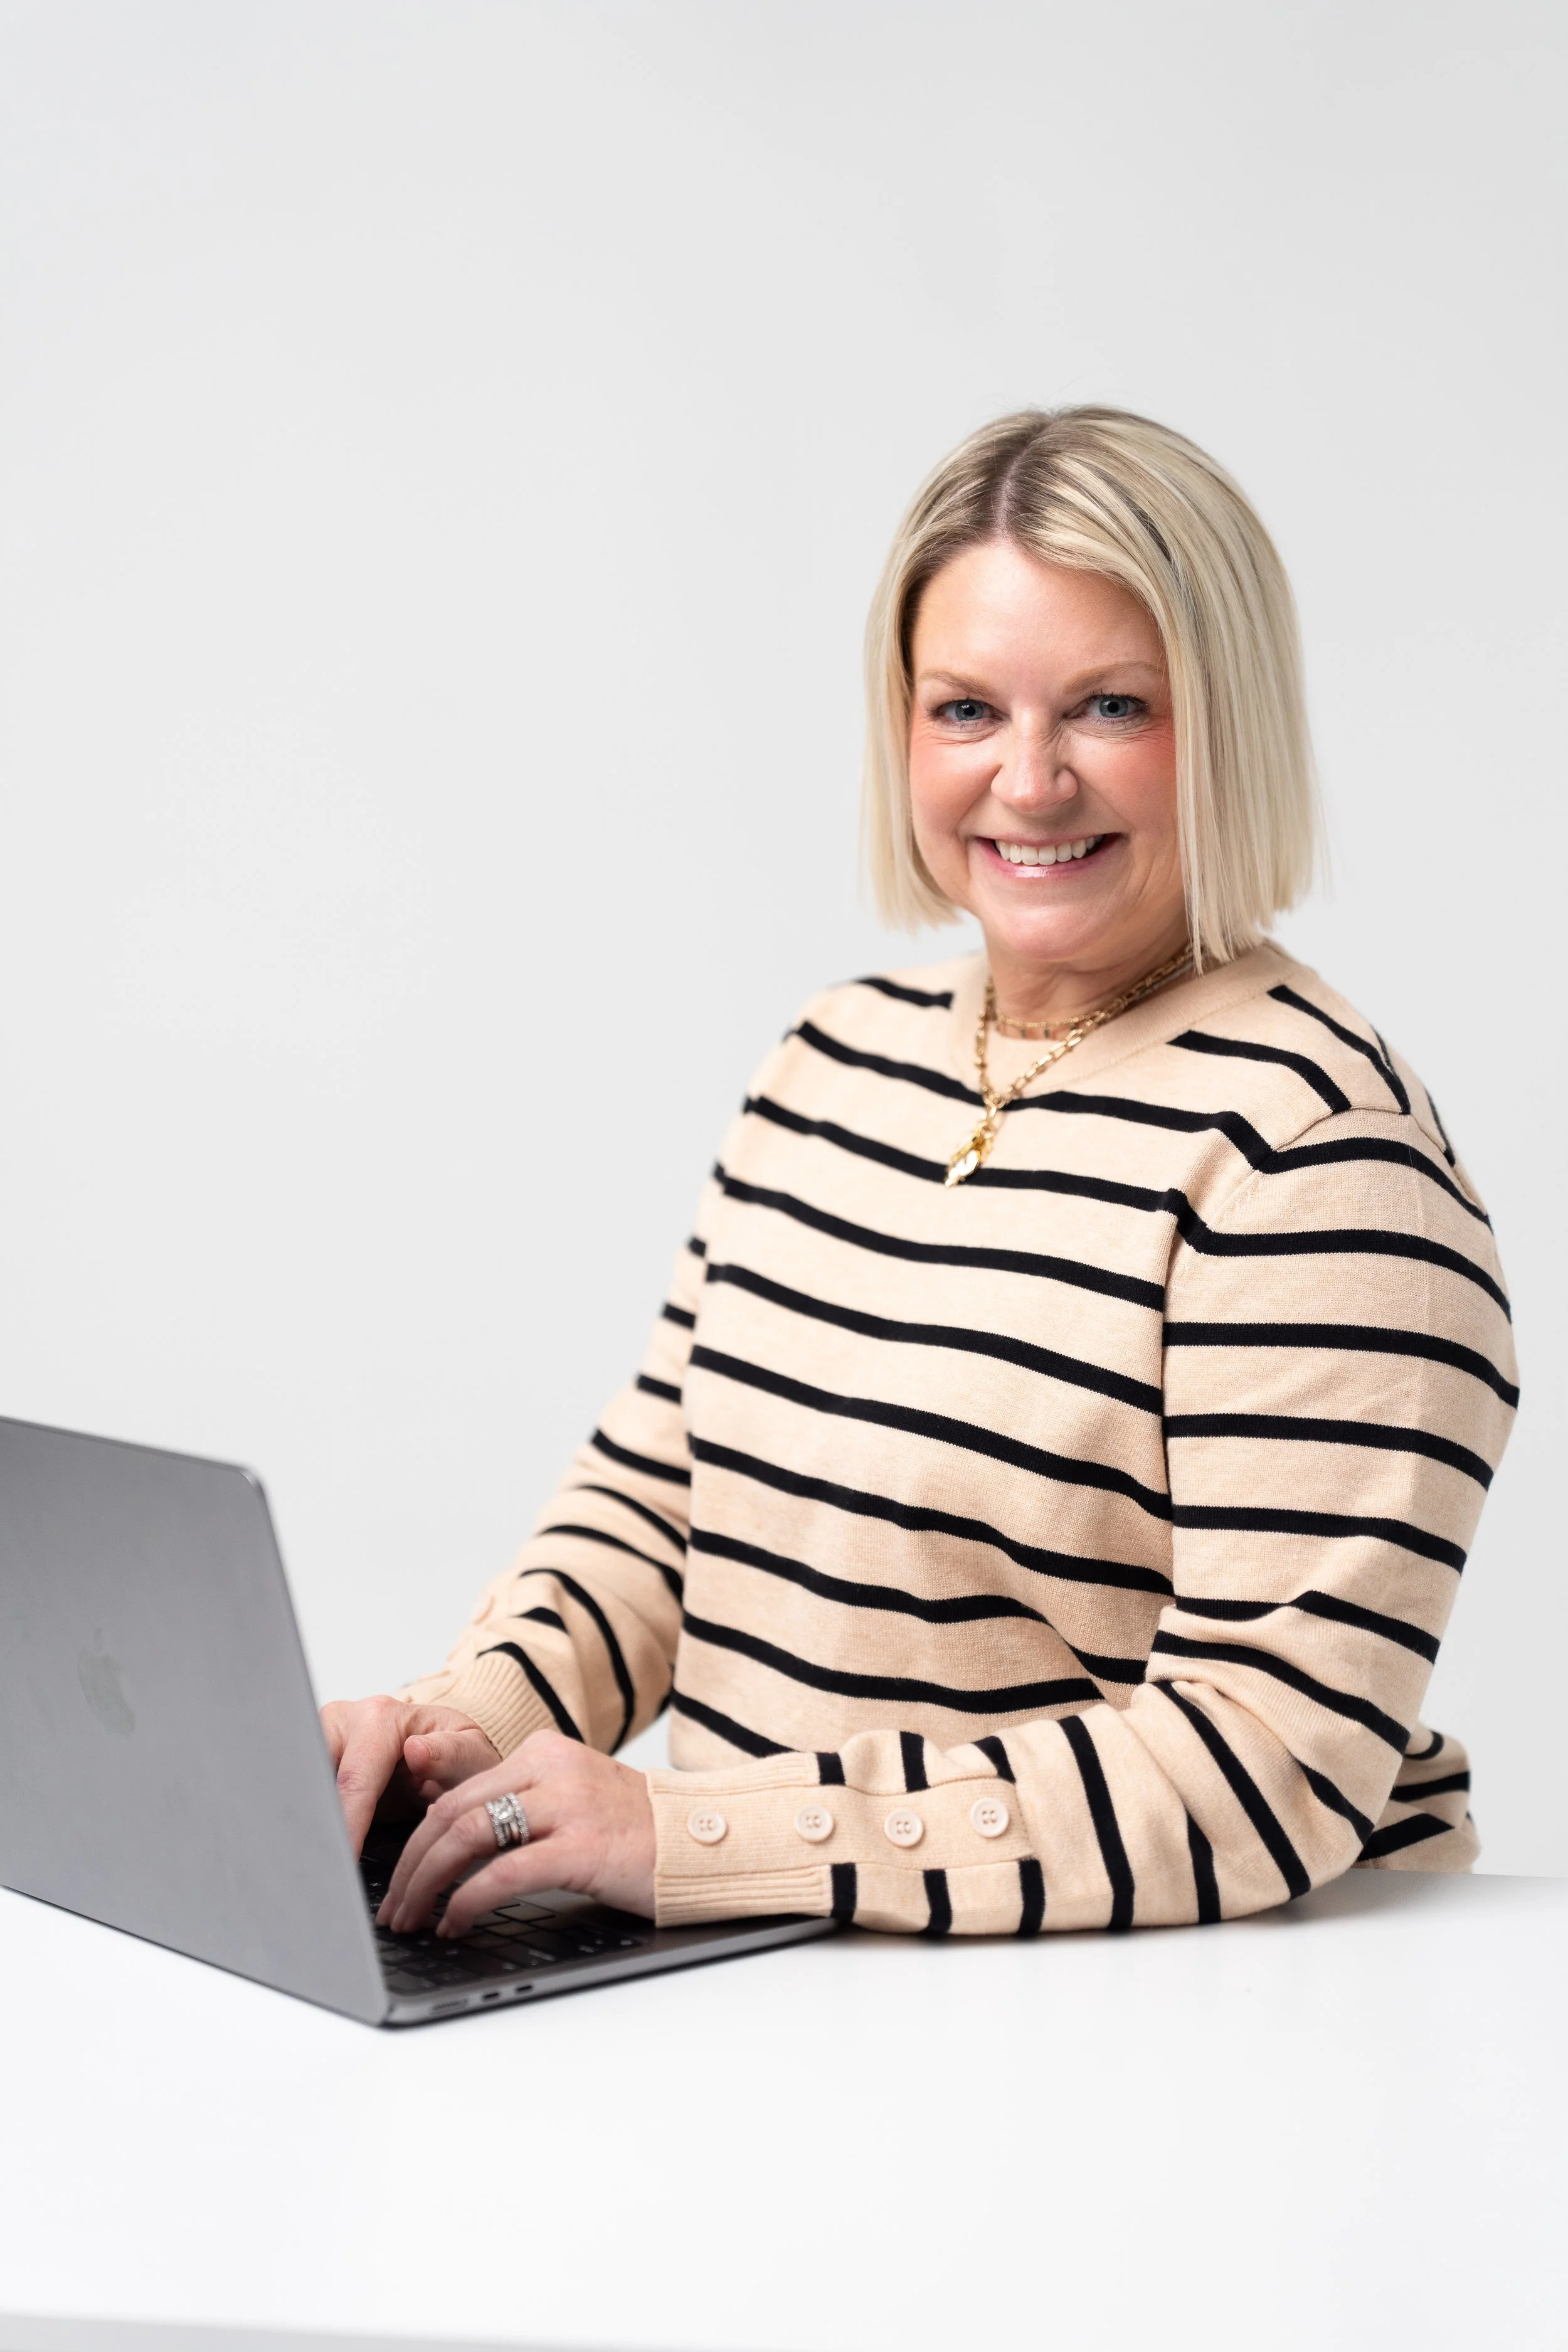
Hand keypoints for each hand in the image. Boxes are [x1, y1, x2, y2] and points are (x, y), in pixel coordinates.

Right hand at [320, 1694, 500, 1855]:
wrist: (445, 1757)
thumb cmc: (459, 1756)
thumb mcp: (470, 1755)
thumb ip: (451, 1754)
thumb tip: (416, 1751)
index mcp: (378, 1718)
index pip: (353, 1780)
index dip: (348, 1825)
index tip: (345, 1861)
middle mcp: (342, 1723)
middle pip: (313, 1779)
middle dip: (317, 1823)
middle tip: (325, 1868)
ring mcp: (322, 1743)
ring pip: (300, 1787)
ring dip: (308, 1825)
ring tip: (317, 1866)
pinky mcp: (313, 1766)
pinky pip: (303, 1797)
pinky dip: (309, 1824)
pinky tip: (316, 1852)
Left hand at [378, 1730, 656, 1933]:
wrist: (702, 1844)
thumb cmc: (635, 1834)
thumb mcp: (571, 1802)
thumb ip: (519, 1807)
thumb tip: (448, 1844)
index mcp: (543, 1752)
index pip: (457, 1791)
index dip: (416, 1838)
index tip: (398, 1876)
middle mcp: (551, 1769)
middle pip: (451, 1811)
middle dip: (410, 1864)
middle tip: (391, 1906)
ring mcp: (568, 1805)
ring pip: (467, 1836)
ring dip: (426, 1883)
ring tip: (411, 1917)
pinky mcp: (582, 1847)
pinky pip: (502, 1873)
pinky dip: (466, 1902)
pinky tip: (454, 1923)